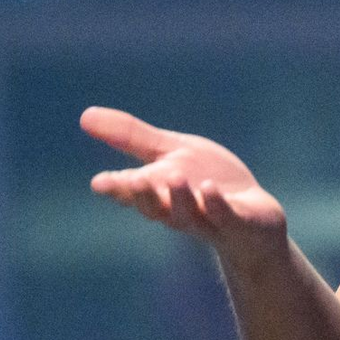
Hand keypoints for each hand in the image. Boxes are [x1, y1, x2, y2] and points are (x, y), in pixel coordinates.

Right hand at [81, 106, 286, 258]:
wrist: (255, 218)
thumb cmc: (206, 183)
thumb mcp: (171, 153)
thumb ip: (130, 138)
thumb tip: (84, 116)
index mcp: (158, 192)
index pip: (132, 192)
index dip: (118, 189)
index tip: (100, 183)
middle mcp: (178, 210)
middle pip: (155, 207)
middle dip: (143, 196)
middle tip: (131, 181)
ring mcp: (209, 220)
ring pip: (189, 214)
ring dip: (180, 198)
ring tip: (174, 178)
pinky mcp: (239, 223)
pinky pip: (226, 217)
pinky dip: (217, 204)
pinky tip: (209, 188)